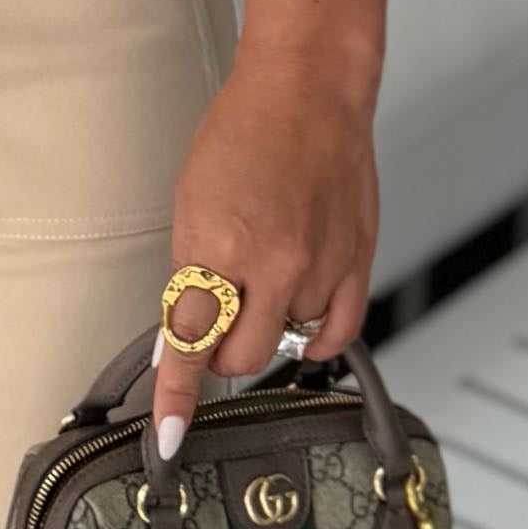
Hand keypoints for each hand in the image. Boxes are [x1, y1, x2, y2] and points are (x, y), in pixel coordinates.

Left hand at [152, 45, 379, 458]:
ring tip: (263, 281)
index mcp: (218, 243)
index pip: (189, 342)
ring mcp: (320, 265)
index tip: (170, 437)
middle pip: (240, 357)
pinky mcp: (357, 263)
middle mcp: (272, 262)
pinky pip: (334, 333)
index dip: (176, 398)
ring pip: (286, 345)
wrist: (309, 91)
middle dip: (220, 351)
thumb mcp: (191, 204)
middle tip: (217, 320)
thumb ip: (190, 275)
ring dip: (267, 330)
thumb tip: (182, 336)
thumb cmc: (245, 133)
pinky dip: (312, 337)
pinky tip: (298, 317)